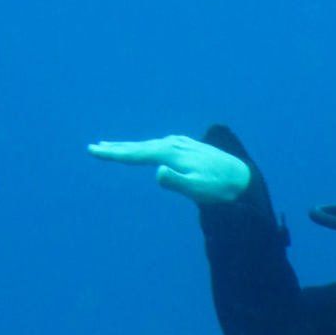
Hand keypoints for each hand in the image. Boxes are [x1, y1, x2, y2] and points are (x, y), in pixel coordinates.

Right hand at [87, 135, 252, 206]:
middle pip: (138, 146)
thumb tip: (157, 172)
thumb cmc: (219, 189)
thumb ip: (177, 182)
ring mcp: (180, 144)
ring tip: (111, 147)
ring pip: (147, 145)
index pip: (135, 154)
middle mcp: (173, 144)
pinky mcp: (186, 147)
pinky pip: (158, 146)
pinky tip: (143, 149)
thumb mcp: (198, 190)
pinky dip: (145, 147)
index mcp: (170, 153)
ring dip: (128, 146)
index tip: (93, 151)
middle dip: (115, 148)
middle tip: (93, 148)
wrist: (242, 178)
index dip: (113, 153)